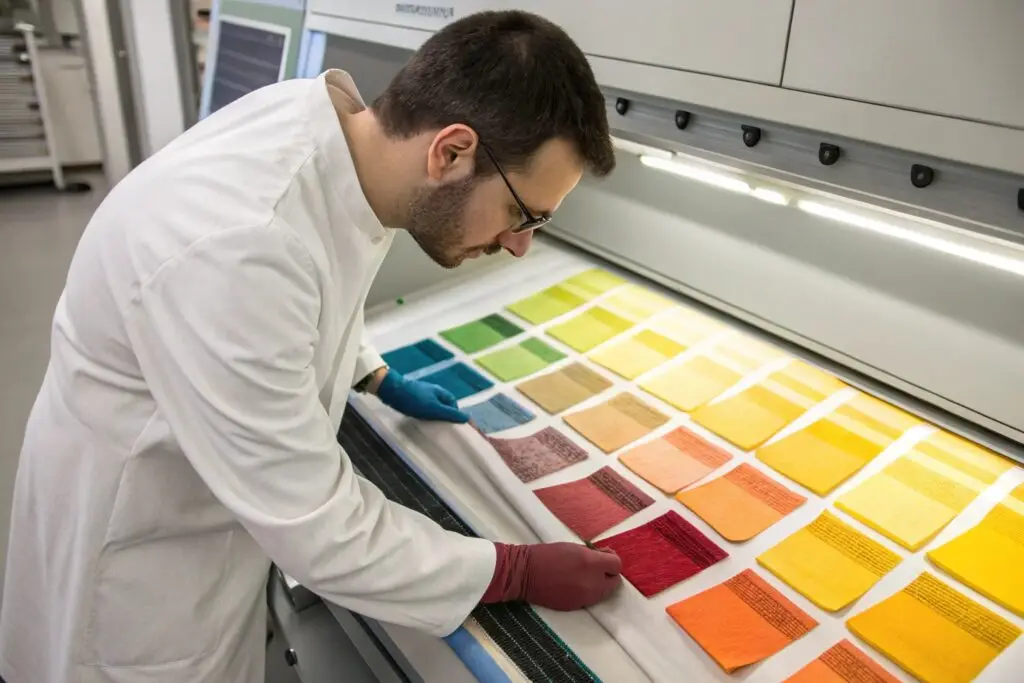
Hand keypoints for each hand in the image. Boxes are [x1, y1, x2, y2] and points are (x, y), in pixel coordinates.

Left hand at [375, 370, 468, 422]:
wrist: (391, 390)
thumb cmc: (414, 400)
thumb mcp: (434, 409)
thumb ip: (450, 414)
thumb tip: (468, 418)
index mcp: (442, 393)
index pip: (454, 406)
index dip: (455, 416)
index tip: (454, 428)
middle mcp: (434, 392)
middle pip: (445, 407)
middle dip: (445, 417)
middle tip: (442, 430)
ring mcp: (424, 394)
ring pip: (434, 408)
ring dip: (435, 417)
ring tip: (432, 428)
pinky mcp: (414, 398)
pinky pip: (424, 408)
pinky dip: (425, 415)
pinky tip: (421, 421)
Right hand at [481, 542, 621, 610]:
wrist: (524, 573)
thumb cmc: (547, 554)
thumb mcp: (573, 547)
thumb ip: (593, 554)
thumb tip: (606, 558)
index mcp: (591, 563)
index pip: (617, 565)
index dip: (611, 560)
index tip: (602, 557)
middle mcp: (592, 582)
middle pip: (615, 582)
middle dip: (608, 574)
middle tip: (595, 568)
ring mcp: (584, 597)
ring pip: (604, 593)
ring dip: (600, 585)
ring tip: (583, 576)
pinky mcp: (576, 606)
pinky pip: (591, 600)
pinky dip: (587, 593)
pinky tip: (574, 585)